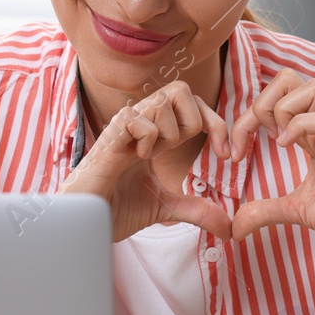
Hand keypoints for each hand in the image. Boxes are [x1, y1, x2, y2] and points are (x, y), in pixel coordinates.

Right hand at [61, 80, 233, 241]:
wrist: (86, 223)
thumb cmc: (116, 208)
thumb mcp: (166, 207)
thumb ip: (196, 209)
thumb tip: (228, 225)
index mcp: (155, 133)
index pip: (192, 105)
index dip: (215, 123)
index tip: (226, 154)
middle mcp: (141, 123)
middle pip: (181, 89)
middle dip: (194, 121)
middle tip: (184, 151)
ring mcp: (124, 128)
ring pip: (163, 100)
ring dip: (170, 133)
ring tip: (151, 157)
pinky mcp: (110, 137)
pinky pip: (138, 119)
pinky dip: (147, 139)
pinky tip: (136, 158)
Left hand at [228, 68, 314, 254]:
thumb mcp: (298, 210)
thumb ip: (266, 211)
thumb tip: (236, 226)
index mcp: (310, 134)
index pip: (275, 98)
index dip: (246, 118)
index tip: (235, 154)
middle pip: (289, 77)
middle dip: (261, 103)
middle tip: (258, 140)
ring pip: (310, 86)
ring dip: (284, 110)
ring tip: (281, 142)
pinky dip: (301, 128)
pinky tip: (293, 149)